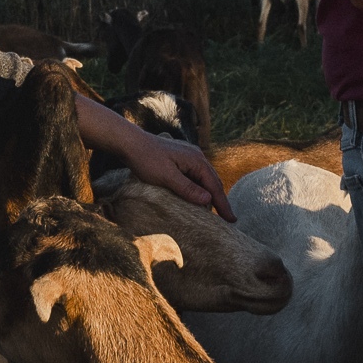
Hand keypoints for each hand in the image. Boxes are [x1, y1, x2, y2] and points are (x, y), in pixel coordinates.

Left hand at [117, 129, 234, 221]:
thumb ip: (187, 189)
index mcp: (196, 160)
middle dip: (220, 200)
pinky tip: (198, 196)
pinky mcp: (180, 158)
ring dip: (210, 194)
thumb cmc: (146, 159)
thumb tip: (208, 200)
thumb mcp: (167, 177)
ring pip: (204, 179)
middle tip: (228, 219)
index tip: (232, 220)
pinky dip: (200, 188)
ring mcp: (188, 156)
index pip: (214, 186)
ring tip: (216, 211)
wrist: (131, 142)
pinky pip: (196, 176)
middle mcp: (196, 156)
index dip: (223, 204)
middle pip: (213, 182)